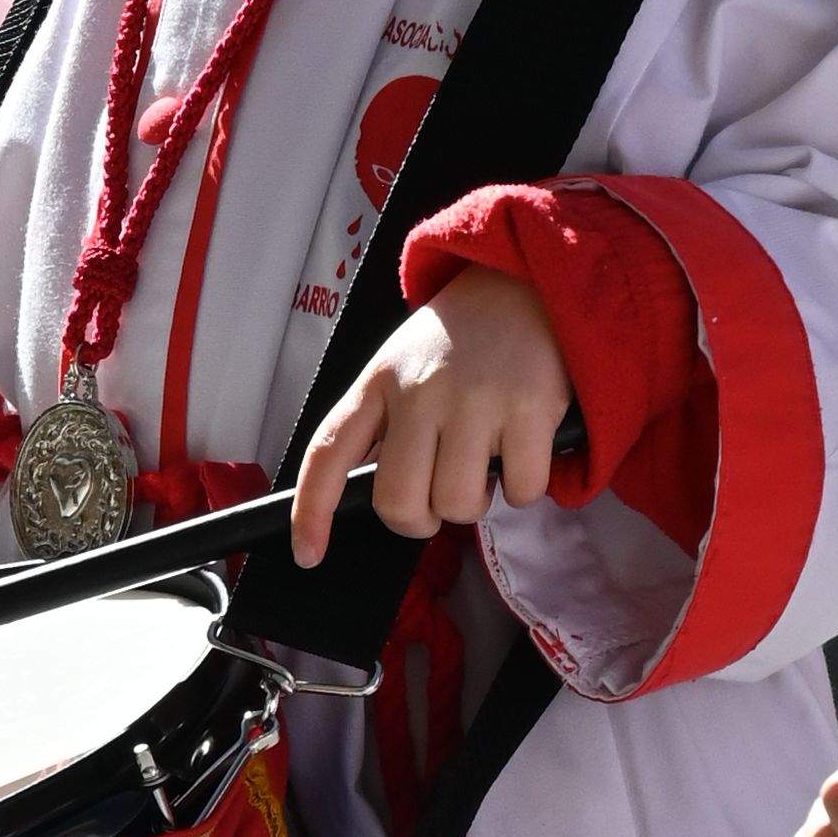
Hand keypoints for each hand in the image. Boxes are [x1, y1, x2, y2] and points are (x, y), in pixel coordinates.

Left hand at [289, 269, 572, 564]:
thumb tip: (384, 495)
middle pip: (399, 503)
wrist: (528, 281)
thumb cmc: (463, 337)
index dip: (311, 512)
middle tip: (442, 492)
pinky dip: (525, 485)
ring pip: (459, 505)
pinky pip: (519, 490)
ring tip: (488, 460)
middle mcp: (419, 391)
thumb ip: (386, 424)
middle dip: (422, 518)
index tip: (309, 554)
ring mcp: (474, 399)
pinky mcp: (528, 408)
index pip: (329, 453)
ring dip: (476, 502)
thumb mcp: (403, 365)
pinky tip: (524, 447)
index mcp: (379, 382)